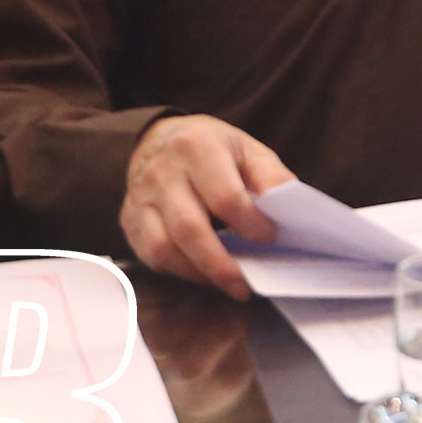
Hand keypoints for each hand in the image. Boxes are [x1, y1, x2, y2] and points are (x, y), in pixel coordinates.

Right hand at [122, 116, 293, 297]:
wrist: (159, 137)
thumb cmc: (212, 147)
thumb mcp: (248, 149)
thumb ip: (271, 178)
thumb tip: (293, 212)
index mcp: (197, 146)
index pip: (225, 197)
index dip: (250, 224)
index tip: (270, 238)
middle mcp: (162, 172)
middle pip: (189, 229)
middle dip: (220, 265)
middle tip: (244, 285)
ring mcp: (140, 197)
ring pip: (163, 248)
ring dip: (197, 273)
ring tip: (225, 282)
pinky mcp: (129, 219)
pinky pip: (148, 255)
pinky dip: (176, 269)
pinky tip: (200, 270)